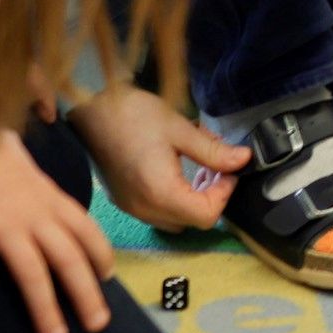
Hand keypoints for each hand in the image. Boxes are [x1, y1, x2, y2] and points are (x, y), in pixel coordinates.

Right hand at [0, 82, 115, 332]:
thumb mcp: (21, 168)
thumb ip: (35, 189)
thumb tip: (44, 204)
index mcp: (47, 197)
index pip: (86, 229)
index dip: (101, 254)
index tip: (108, 277)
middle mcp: (33, 212)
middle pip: (70, 258)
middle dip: (87, 293)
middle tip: (98, 326)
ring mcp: (2, 222)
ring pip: (34, 273)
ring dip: (46, 308)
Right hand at [66, 81, 249, 230]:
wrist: (89, 111)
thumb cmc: (133, 114)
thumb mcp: (180, 129)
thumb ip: (213, 151)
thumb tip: (243, 160)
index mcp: (160, 193)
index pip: (206, 216)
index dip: (224, 194)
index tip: (228, 170)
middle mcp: (144, 209)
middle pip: (192, 221)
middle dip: (212, 196)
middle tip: (216, 167)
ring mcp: (131, 208)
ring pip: (176, 220)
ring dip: (193, 199)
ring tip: (199, 167)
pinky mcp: (124, 201)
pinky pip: (158, 212)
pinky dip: (174, 198)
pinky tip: (177, 170)